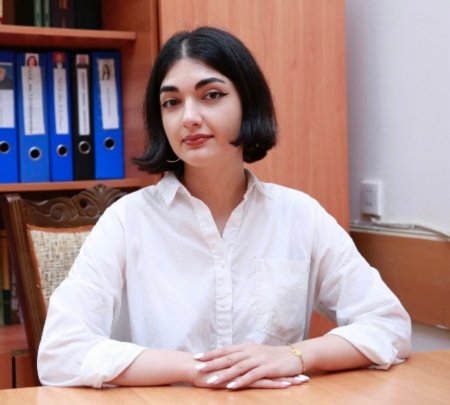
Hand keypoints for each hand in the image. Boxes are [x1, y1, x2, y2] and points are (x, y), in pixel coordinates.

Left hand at [191, 342, 308, 389]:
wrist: (294, 355)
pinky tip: (231, 387)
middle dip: (212, 363)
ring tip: (210, 381)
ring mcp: (258, 359)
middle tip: (198, 368)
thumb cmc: (275, 356)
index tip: (197, 357)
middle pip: (228, 357)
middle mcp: (250, 351)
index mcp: (246, 347)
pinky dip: (240, 381)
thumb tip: (231, 355)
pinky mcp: (266, 368)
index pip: (225, 350)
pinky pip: (250, 376)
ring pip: (237, 367)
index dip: (211, 353)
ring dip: (223, 375)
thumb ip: (244, 354)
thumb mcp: (257, 352)